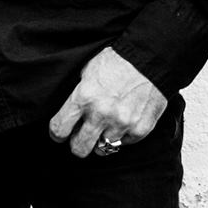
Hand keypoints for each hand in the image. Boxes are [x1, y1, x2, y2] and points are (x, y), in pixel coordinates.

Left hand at [48, 48, 167, 157]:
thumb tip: (69, 114)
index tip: (61, 133)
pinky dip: (122, 136)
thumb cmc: (117, 61)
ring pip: (103, 148)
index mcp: (83, 97)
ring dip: (102, 138)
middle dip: (77, 144)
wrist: (150, 59)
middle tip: (81, 137)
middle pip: (79, 148)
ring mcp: (121, 124)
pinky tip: (123, 121)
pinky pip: (124, 143)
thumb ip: (78, 95)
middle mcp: (101, 114)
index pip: (59, 129)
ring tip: (106, 124)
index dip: (57, 134)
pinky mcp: (140, 129)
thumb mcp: (87, 71)